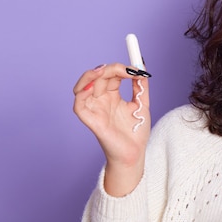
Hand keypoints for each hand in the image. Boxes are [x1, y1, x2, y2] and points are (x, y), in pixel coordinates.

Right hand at [73, 63, 150, 195]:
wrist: (135, 153)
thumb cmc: (136, 132)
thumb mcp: (142, 105)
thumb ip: (141, 87)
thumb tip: (142, 69)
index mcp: (112, 95)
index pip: (111, 75)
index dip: (121, 68)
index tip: (136, 69)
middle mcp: (100, 100)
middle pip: (97, 76)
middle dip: (110, 69)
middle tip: (127, 70)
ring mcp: (94, 109)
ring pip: (83, 86)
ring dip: (92, 76)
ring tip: (104, 71)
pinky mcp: (89, 119)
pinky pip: (79, 104)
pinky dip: (82, 93)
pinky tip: (92, 87)